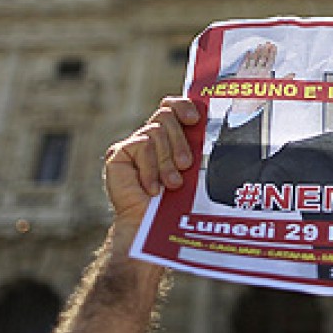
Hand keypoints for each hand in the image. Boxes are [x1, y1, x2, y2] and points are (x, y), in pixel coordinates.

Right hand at [103, 97, 200, 229]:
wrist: (150, 226)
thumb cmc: (176, 202)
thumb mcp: (193, 170)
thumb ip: (198, 147)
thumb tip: (214, 127)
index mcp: (170, 137)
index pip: (173, 106)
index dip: (182, 105)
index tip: (195, 120)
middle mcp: (151, 136)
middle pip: (165, 116)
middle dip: (180, 141)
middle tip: (186, 166)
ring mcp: (134, 144)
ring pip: (155, 132)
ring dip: (166, 161)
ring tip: (171, 184)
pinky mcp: (118, 154)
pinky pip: (141, 145)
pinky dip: (150, 169)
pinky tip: (152, 188)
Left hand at [230, 42, 281, 115]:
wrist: (244, 102)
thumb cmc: (258, 97)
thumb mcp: (273, 90)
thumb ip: (283, 81)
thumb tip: (292, 75)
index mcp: (265, 74)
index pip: (270, 60)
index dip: (272, 53)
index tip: (274, 47)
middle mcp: (256, 71)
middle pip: (262, 57)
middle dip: (266, 49)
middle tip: (268, 44)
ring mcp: (248, 71)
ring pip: (253, 58)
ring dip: (257, 51)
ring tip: (260, 45)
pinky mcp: (241, 72)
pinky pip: (244, 62)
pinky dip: (247, 56)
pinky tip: (249, 52)